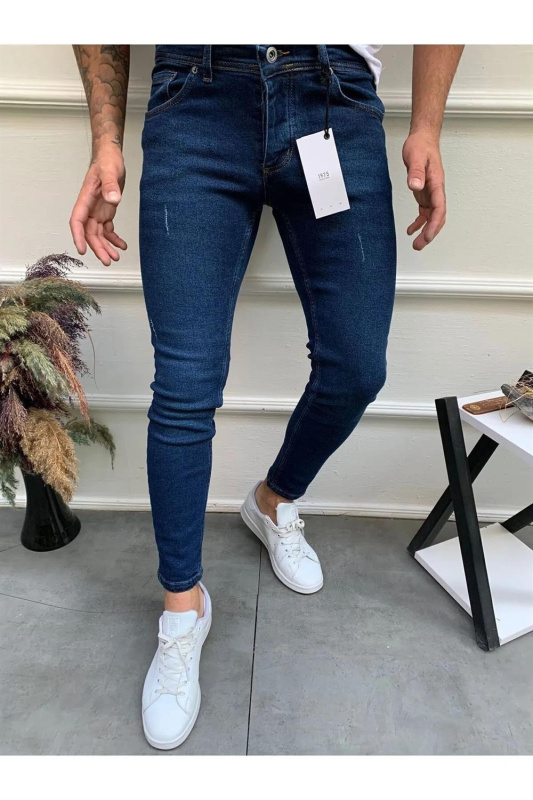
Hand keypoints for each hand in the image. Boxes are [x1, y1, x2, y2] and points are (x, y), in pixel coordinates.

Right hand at [69, 145, 126, 265]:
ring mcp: (97, 211)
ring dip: (105, 246)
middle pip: (89, 232)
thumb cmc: (107, 161)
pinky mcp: (105, 211)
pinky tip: (122, 246)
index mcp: (85, 199)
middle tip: (107, 261)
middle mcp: (89, 208)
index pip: (77, 221)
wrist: (110, 156)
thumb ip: (110, 185)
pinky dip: (113, 238)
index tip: (83, 250)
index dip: (78, 236)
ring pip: (97, 234)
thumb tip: (113, 200)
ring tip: (115, 257)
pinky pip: (107, 229)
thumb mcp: (110, 171)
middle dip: (97, 248)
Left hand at [402, 131, 445, 250]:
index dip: (434, 224)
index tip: (428, 236)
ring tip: (416, 244)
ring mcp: (431, 193)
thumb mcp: (415, 157)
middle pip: (438, 217)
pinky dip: (419, 222)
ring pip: (432, 217)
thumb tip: (416, 186)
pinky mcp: (425, 193)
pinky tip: (411, 230)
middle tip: (419, 245)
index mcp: (437, 183)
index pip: (439, 208)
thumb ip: (416, 172)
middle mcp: (436, 190)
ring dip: (425, 231)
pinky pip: (425, 212)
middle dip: (430, 233)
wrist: (422, 138)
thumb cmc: (420, 146)